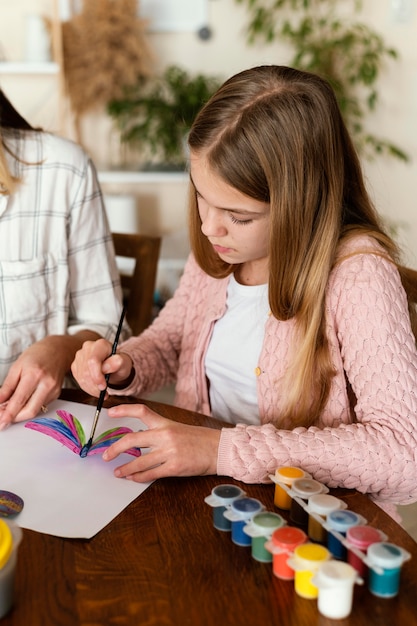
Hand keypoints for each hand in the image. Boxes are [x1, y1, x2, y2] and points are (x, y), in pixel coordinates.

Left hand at [0, 338, 65, 428]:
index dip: (8, 414)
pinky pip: (41, 405)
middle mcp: (46, 384)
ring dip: (21, 412)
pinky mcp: (56, 394)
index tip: (1, 423)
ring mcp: (53, 390)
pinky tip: (24, 400)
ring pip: (35, 410)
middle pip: (30, 411)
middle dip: (15, 418)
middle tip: (3, 419)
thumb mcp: (17, 367)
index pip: (19, 400)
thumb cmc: (37, 355)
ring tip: (11, 407)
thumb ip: (7, 387)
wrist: (58, 350)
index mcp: (34, 375)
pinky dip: (30, 406)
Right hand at [71, 338, 133, 395]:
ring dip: (91, 389)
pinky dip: (87, 388)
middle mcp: (88, 347)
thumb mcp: (124, 363)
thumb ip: (118, 362)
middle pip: (86, 371)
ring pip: (81, 377)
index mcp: (101, 344)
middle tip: (104, 392)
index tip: (103, 386)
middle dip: (95, 385)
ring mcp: (80, 356)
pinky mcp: (76, 365)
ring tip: (102, 392)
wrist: (114, 366)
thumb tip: (110, 365)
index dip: (97, 375)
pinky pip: (78, 380)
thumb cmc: (119, 363)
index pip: (93, 360)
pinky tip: (95, 389)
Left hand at [102, 403, 220, 481]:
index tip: (111, 412)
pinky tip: (134, 478)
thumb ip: (159, 434)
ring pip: (139, 461)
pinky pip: (151, 474)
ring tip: (118, 473)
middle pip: (132, 439)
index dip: (124, 410)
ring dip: (125, 469)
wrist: (218, 449)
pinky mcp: (174, 467)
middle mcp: (164, 435)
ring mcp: (169, 451)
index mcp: (165, 423)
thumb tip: (139, 443)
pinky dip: (139, 477)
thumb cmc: (198, 439)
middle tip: (106, 455)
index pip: (141, 411)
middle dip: (115, 449)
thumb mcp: (177, 429)